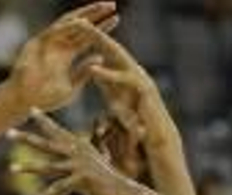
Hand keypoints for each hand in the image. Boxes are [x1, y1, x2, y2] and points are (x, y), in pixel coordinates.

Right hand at [8, 3, 118, 112]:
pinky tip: (83, 22)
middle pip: (79, 26)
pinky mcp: (36, 44)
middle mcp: (57, 45)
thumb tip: (100, 57)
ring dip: (84, 14)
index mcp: (66, 55)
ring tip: (101, 7)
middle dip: (95, 14)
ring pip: (67, 23)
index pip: (87, 38)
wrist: (24, 102)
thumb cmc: (46, 98)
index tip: (116, 18)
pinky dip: (67, 27)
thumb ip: (83, 72)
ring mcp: (46, 42)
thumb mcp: (71, 87)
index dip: (101, 28)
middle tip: (112, 4)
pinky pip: (54, 32)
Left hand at [10, 111, 148, 194]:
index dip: (44, 120)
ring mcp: (80, 165)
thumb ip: (96, 143)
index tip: (31, 109)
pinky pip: (59, 189)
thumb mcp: (100, 159)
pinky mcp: (82, 180)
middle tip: (8, 132)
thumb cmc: (110, 179)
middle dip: (27, 138)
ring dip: (29, 168)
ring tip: (12, 168)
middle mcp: (78, 152)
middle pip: (47, 143)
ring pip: (49, 166)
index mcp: (80, 146)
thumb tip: (98, 126)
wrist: (126, 194)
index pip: (58, 131)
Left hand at [82, 27, 168, 149]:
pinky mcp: (144, 90)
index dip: (91, 39)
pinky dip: (107, 74)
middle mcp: (134, 70)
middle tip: (78, 20)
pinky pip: (123, 80)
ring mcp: (141, 77)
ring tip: (85, 31)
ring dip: (101, 43)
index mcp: (126, 72)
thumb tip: (93, 68)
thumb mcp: (116, 98)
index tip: (74, 28)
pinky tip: (92, 69)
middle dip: (95, 33)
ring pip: (118, 56)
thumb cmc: (137, 121)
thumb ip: (106, 82)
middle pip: (111, 48)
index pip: (106, 51)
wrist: (157, 138)